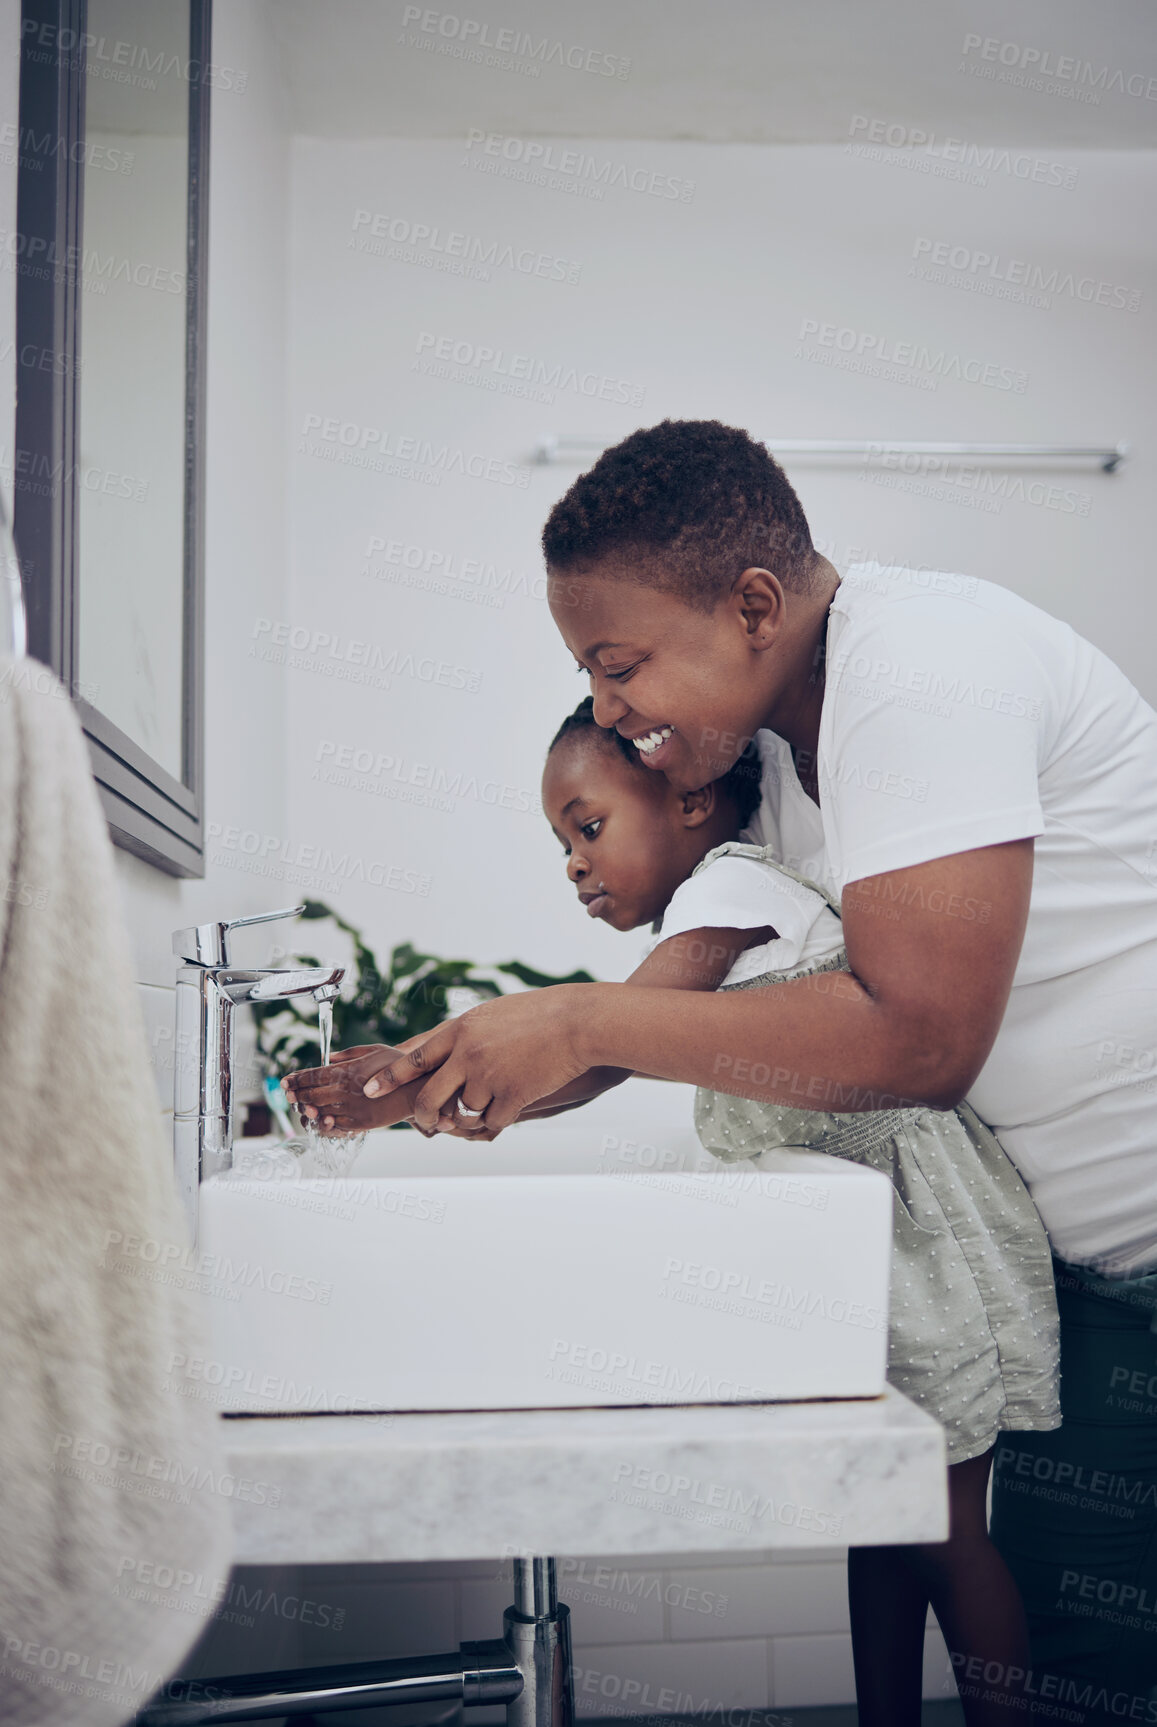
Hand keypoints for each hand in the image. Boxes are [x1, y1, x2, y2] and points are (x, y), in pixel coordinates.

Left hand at [283, 1044, 421, 1134]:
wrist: (420, 1091)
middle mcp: (346, 1091)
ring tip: (301, 1107)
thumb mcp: (375, 1051)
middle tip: (289, 1094)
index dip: (296, 1079)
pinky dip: (322, 1124)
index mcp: (348, 1071)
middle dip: (297, 1095)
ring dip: (306, 1110)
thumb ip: (348, 1054)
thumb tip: (328, 1058)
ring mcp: (352, 1110)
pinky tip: (319, 1119)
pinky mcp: (360, 1125)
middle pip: (311, 1095)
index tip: (286, 1081)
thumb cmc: (400, 1068)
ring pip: (319, 1112)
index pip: (313, 1076)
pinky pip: (334, 1127)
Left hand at [362, 985, 592, 1133]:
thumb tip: (442, 1053)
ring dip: (476, 1111)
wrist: (577, 1022)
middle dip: (425, 1116)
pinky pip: (493, 1122)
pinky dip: (499, 1119)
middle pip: (430, 1097)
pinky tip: (513, 1103)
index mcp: (460, 1030)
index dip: (390, 1077)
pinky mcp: (511, 1096)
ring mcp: (488, 1076)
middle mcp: (468, 1054)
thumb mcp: (492, 1015)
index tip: (370, 1090)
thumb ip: (464, 1036)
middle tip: (428, 1123)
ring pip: (465, 1111)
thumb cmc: (540, 1015)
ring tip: (498, 1093)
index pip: (415, 1058)